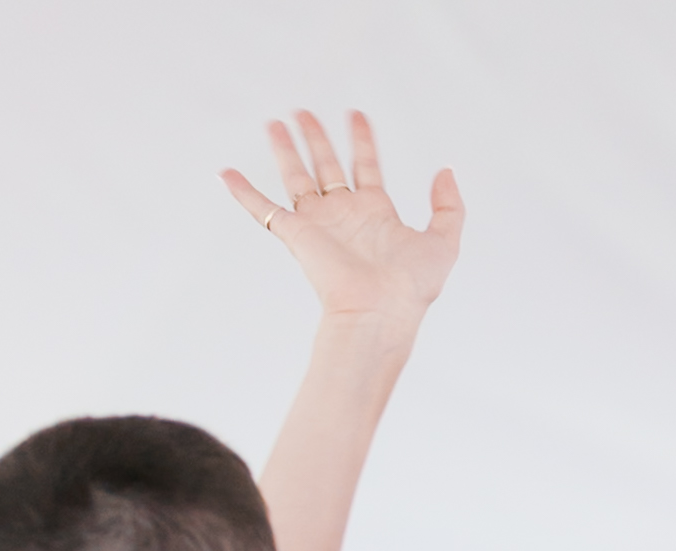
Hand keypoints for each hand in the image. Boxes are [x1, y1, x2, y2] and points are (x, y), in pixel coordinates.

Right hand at [222, 110, 463, 340]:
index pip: (366, 167)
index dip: (362, 141)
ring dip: (285, 150)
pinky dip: (243, 193)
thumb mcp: (444, 242)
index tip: (356, 115)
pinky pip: (263, 210)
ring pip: (296, 177)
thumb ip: (449, 206)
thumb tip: (445, 171)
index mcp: (375, 214)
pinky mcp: (296, 236)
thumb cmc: (410, 289)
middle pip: (326, 167)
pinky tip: (226, 173)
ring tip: (276, 123)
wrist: (378, 314)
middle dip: (316, 138)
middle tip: (304, 112)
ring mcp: (318, 225)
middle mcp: (344, 216)